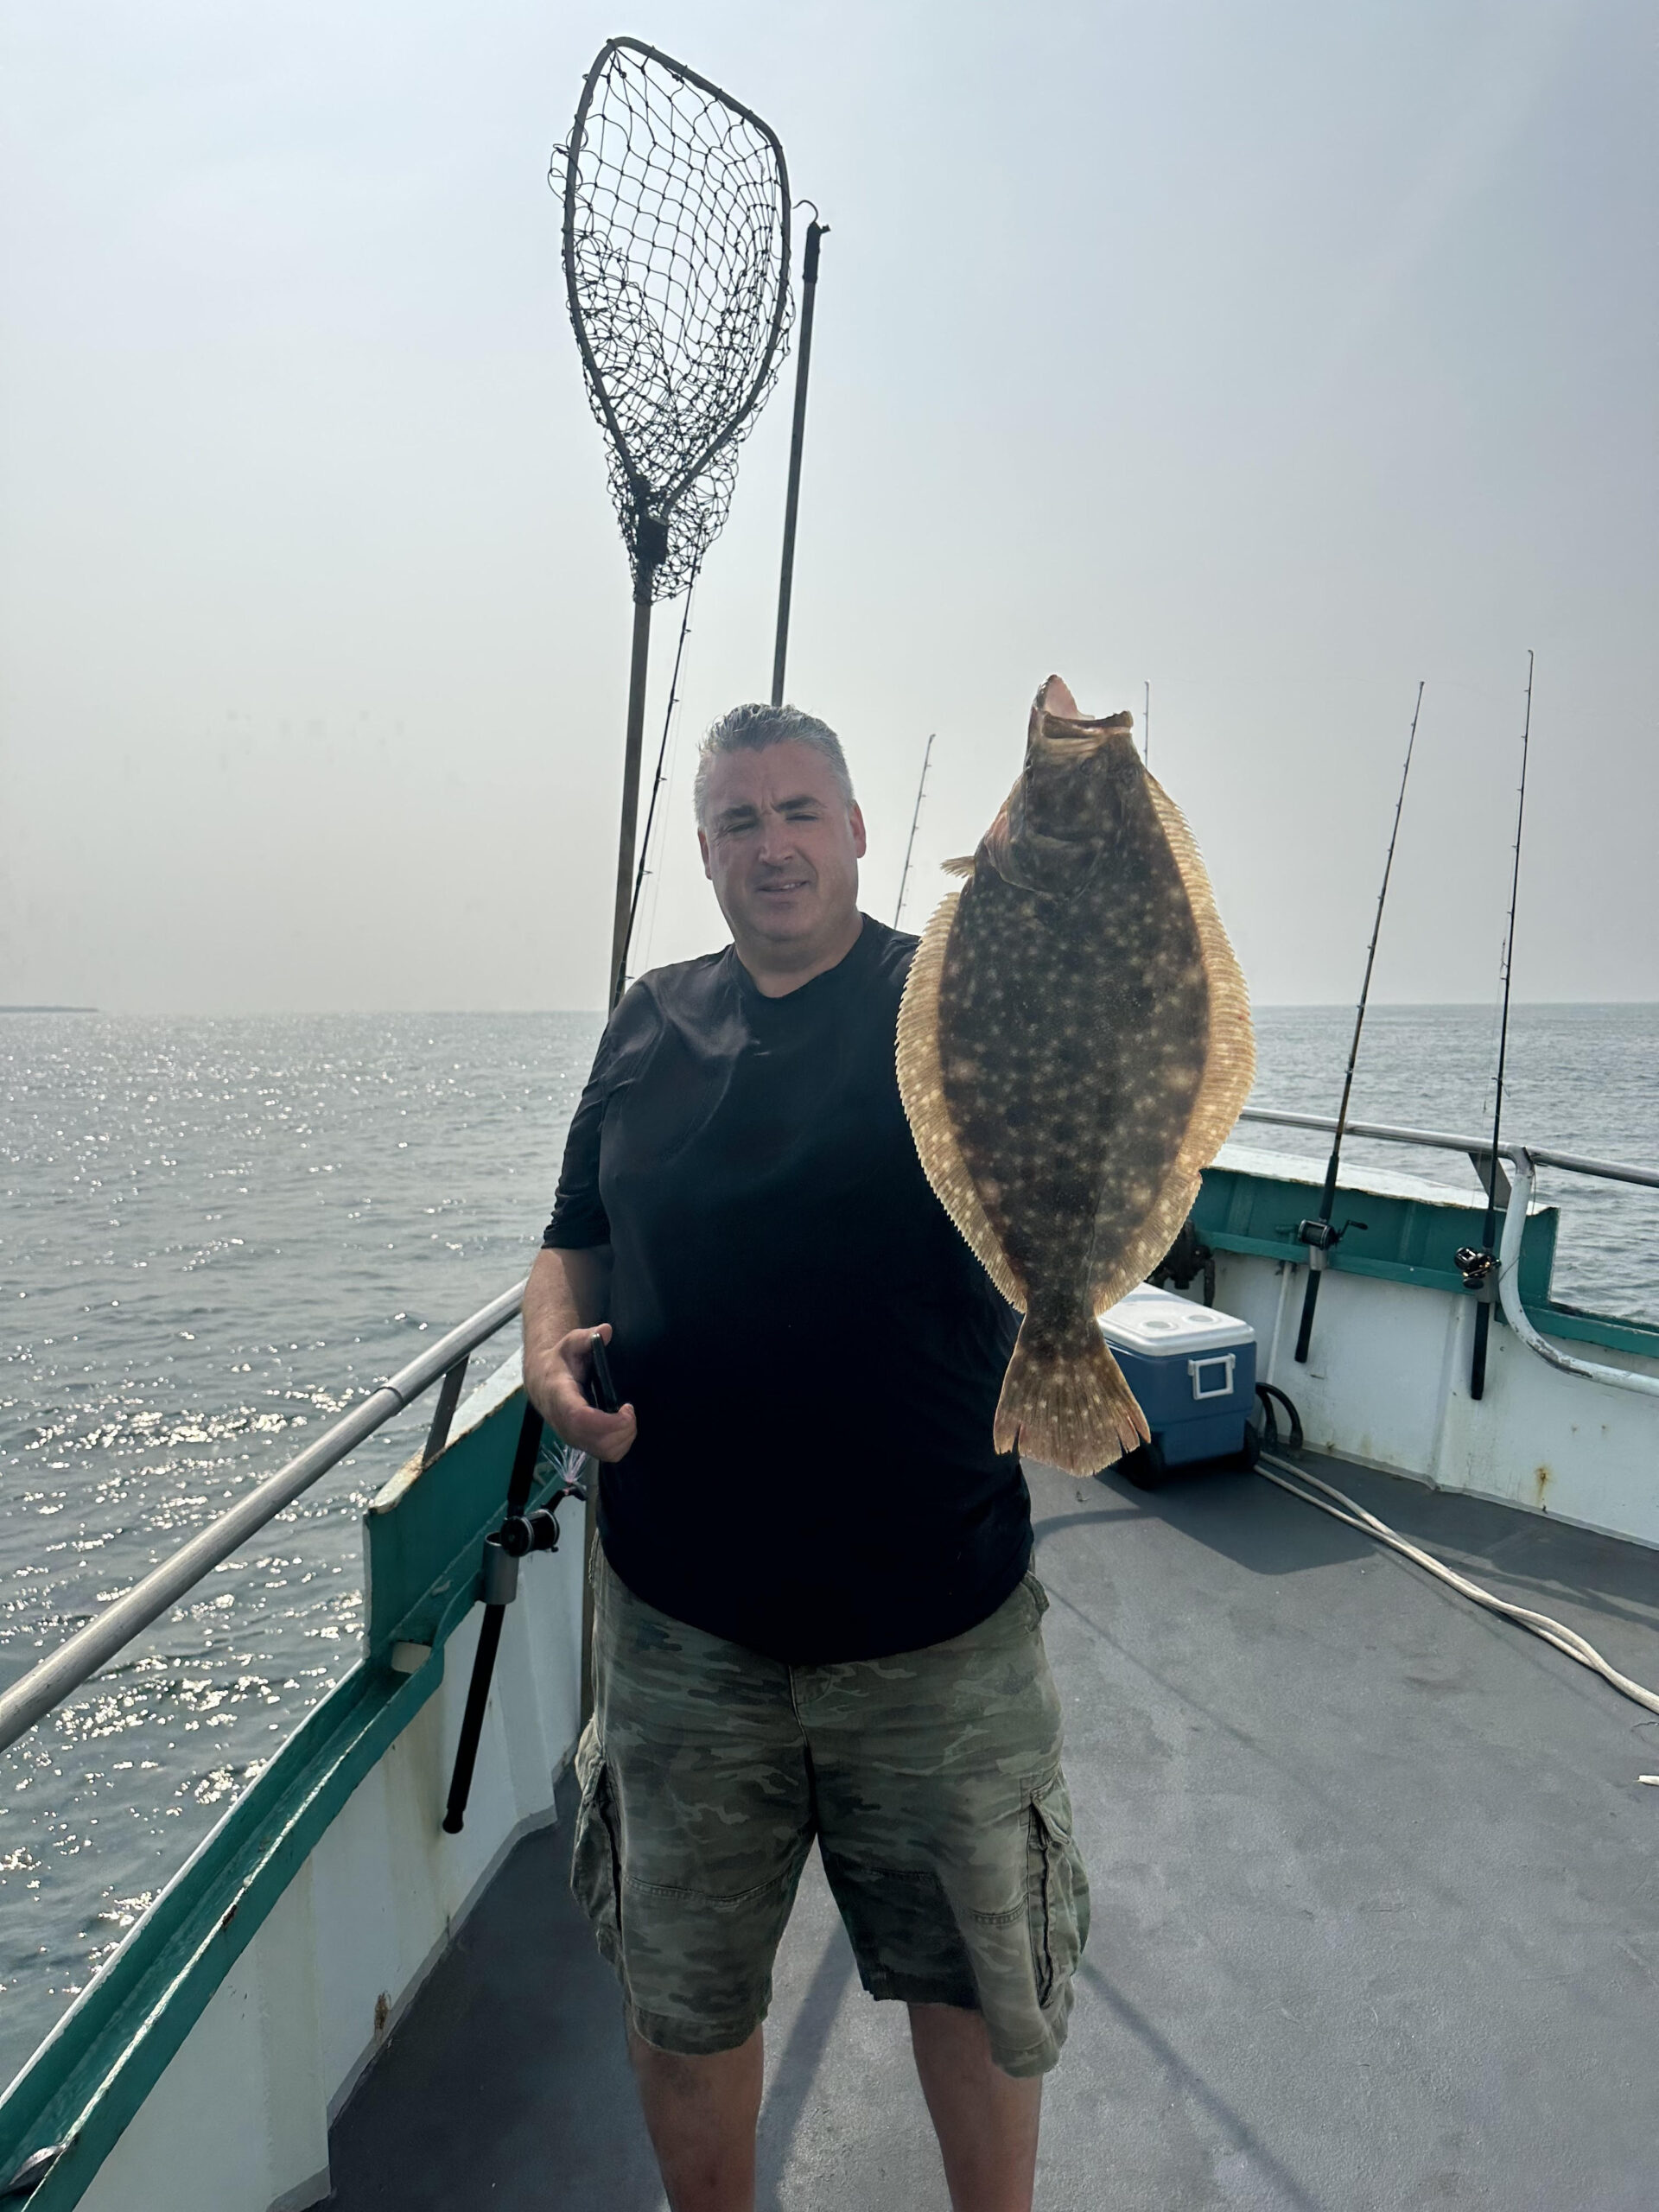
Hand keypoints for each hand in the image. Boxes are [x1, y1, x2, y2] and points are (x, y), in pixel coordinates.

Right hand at [526, 1321, 636, 1462]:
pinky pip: (604, 1454)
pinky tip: (621, 1425)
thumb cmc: (560, 1361)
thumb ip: (587, 1336)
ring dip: (624, 1439)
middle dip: (623, 1431)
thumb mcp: (571, 1343)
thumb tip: (605, 1330)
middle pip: (597, 1443)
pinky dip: (619, 1444)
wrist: (542, 1380)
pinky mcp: (580, 1443)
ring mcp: (572, 1436)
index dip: (608, 1421)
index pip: (580, 1419)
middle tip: (630, 1411)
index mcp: (560, 1396)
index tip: (627, 1408)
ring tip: (627, 1418)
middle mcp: (564, 1422)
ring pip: (603, 1453)